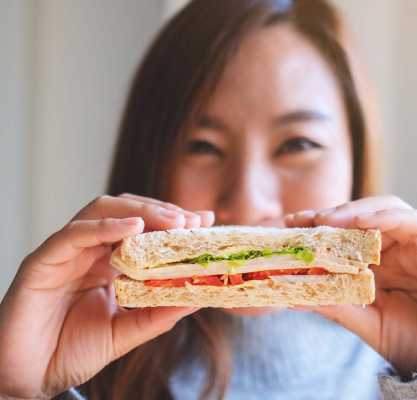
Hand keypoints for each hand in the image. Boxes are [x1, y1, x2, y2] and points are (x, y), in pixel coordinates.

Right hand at [0, 194, 213, 398]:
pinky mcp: (43, 261)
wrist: (27, 380)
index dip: (173, 221)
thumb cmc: (69, 352)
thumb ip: (157, 314)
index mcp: (107, 262)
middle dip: (162, 211)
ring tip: (172, 221)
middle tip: (192, 220)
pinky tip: (133, 227)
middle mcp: (89, 251)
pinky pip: (73, 233)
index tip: (204, 221)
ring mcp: (66, 252)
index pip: (143, 228)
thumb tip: (197, 297)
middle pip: (126, 211)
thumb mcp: (124, 332)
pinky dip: (104, 226)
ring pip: (101, 210)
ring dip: (140, 211)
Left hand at [285, 196, 416, 375]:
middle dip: (334, 214)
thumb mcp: (366, 321)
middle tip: (308, 219)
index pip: (345, 231)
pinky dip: (390, 217)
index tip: (291, 222)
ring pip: (387, 209)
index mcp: (376, 261)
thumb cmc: (412, 341)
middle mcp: (396, 247)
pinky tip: (366, 221)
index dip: (318, 224)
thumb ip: (335, 305)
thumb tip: (290, 295)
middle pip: (363, 215)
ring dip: (357, 211)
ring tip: (329, 220)